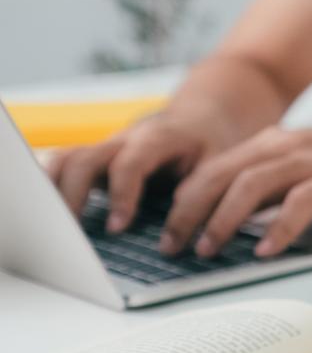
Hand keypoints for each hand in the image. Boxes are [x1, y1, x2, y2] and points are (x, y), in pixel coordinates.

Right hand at [47, 110, 242, 231]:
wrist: (201, 119)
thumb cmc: (211, 146)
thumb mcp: (218, 167)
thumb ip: (202, 194)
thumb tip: (180, 232)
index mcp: (158, 138)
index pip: (130, 163)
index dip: (122, 194)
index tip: (119, 227)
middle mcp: (124, 140)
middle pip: (84, 158)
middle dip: (74, 195)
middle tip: (73, 233)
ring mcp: (106, 149)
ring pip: (66, 159)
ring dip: (54, 191)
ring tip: (55, 228)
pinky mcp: (97, 160)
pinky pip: (65, 167)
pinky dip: (53, 187)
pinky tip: (53, 215)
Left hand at [159, 125, 311, 257]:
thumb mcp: (308, 172)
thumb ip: (273, 190)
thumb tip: (233, 221)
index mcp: (274, 143)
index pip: (212, 168)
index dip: (182, 200)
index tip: (166, 231)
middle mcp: (286, 145)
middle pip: (219, 174)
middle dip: (188, 212)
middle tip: (171, 245)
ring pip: (250, 185)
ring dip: (222, 220)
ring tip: (207, 249)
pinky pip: (298, 204)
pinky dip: (277, 229)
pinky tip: (264, 251)